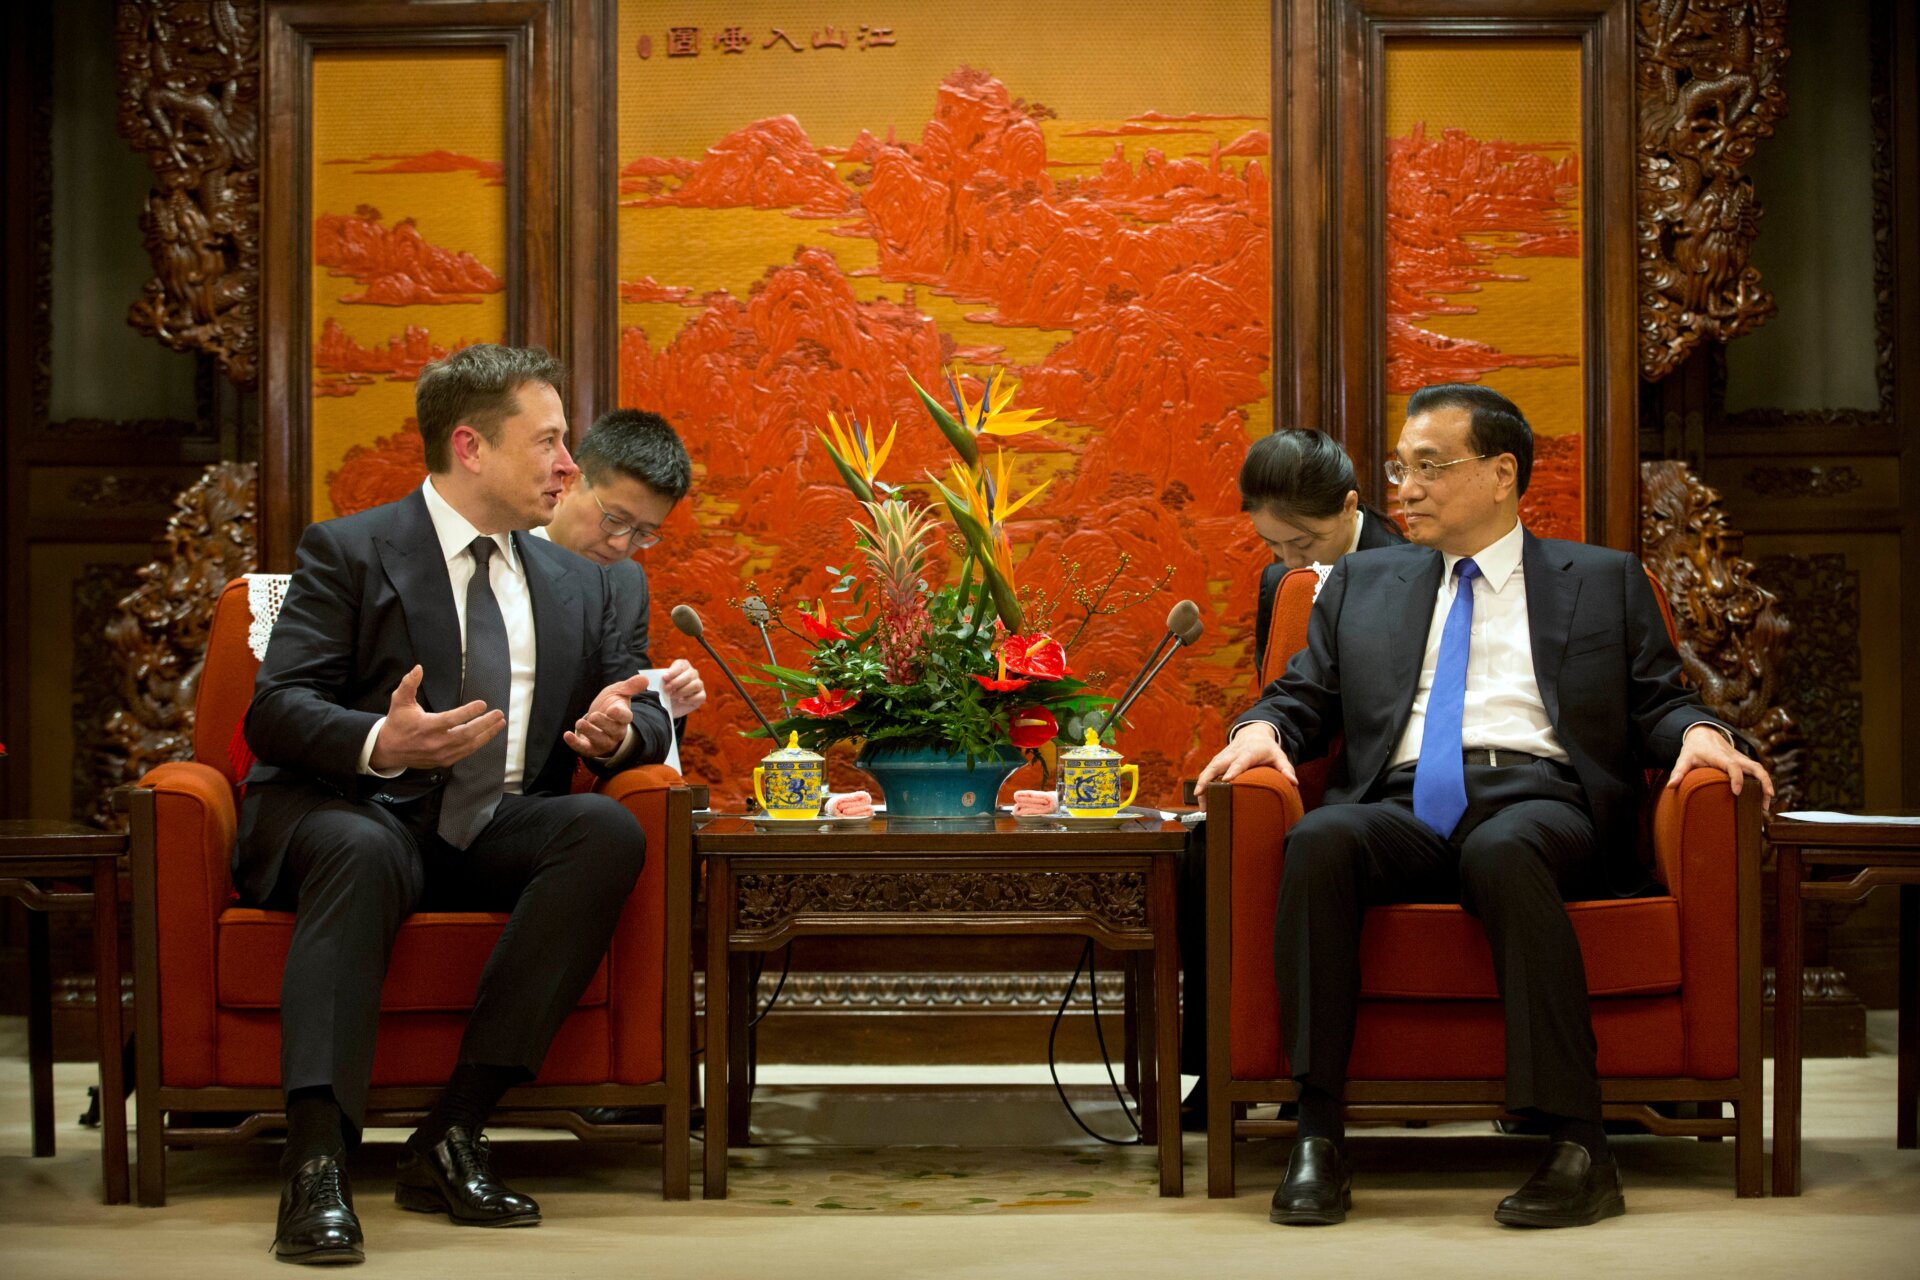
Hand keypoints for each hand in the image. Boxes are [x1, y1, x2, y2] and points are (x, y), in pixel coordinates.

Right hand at [368, 665, 505, 771]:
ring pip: (469, 745)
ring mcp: (441, 754)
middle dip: (485, 724)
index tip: (482, 704)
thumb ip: (409, 684)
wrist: (388, 749)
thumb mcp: (399, 701)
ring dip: (486, 734)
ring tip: (499, 723)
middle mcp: (435, 742)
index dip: (468, 712)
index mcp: (426, 726)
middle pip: (466, 734)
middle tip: (498, 714)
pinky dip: (478, 744)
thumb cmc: (397, 723)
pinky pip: (465, 753)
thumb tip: (418, 668)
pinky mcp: (444, 761)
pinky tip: (487, 735)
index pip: (451, 719)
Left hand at [565, 673, 650, 757]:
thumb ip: (630, 686)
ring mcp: (604, 741)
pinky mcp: (591, 748)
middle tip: (594, 716)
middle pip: (613, 731)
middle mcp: (616, 732)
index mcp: (623, 717)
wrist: (599, 721)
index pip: (625, 717)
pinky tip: (567, 735)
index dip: (619, 715)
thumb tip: (644, 679)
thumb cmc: (610, 704)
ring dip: (590, 733)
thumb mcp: (619, 692)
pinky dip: (575, 743)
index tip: (613, 710)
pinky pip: (584, 749)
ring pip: (600, 741)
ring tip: (580, 723)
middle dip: (603, 724)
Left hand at [658, 658, 705, 713]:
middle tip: (666, 689)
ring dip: (682, 691)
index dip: (673, 671)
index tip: (664, 677)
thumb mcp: (661, 684)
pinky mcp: (702, 696)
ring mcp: (699, 685)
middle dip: (676, 682)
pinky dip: (689, 699)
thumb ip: (663, 680)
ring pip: (696, 685)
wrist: (669, 705)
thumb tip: (663, 679)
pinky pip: (699, 696)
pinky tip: (680, 700)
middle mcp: (693, 673)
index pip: (682, 665)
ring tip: (672, 696)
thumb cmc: (665, 691)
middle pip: (689, 675)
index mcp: (683, 666)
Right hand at [1194, 722, 1297, 808]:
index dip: (1233, 770)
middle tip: (1202, 795)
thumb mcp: (1279, 756)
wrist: (1253, 734)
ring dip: (1202, 784)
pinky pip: (1207, 772)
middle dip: (1208, 779)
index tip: (1226, 780)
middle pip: (1217, 765)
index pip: (1240, 762)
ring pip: (1208, 769)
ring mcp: (1222, 757)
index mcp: (1248, 752)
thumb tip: (1294, 782)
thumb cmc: (1267, 749)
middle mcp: (1232, 753)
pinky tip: (1200, 798)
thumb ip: (1286, 769)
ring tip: (1200, 803)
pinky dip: (1202, 784)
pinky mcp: (1217, 761)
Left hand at [1669, 723, 1773, 809]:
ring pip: (1759, 769)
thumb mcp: (1684, 759)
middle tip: (1766, 799)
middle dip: (1763, 781)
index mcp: (1720, 756)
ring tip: (1767, 804)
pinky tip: (1763, 798)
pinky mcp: (1744, 762)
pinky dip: (1763, 783)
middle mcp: (1734, 756)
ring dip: (1767, 784)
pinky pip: (1757, 771)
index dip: (1736, 778)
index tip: (1737, 792)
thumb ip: (1678, 772)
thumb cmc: (1694, 749)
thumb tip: (1671, 786)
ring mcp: (1741, 759)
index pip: (1732, 766)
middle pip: (1755, 766)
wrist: (1703, 734)